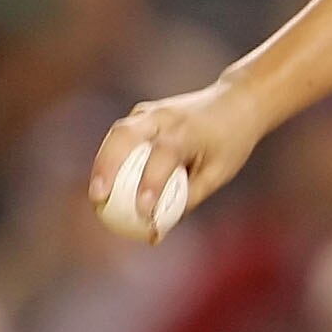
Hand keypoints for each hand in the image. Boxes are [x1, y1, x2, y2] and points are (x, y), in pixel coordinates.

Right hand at [86, 76, 268, 242]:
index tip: (143, 212)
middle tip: (99, 198)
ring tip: (96, 195)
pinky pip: (121, 136)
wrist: (235, 103)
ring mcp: (150, 111)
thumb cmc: (230, 143)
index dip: (151, 184)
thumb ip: (189, 198)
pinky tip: (104, 182)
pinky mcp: (142, 114)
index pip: (164, 155)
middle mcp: (165, 116)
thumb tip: (157, 228)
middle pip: (126, 135)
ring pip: (118, 133)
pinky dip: (110, 157)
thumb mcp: (218, 173)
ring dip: (102, 163)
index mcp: (188, 131)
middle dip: (108, 166)